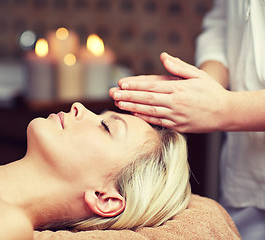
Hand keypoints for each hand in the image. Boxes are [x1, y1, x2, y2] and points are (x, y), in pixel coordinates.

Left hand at [109, 52, 230, 132]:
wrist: (226, 112)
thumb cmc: (211, 91)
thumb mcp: (198, 75)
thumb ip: (179, 67)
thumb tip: (163, 56)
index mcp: (178, 89)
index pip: (152, 86)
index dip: (135, 85)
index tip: (121, 84)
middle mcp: (175, 103)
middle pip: (147, 99)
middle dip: (128, 96)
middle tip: (113, 94)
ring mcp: (176, 116)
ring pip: (150, 111)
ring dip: (133, 107)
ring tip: (118, 104)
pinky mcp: (178, 126)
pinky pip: (158, 122)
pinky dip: (145, 118)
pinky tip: (134, 115)